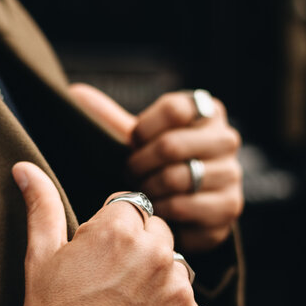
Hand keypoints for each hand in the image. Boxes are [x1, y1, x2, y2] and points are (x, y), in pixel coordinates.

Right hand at [12, 162, 209, 305]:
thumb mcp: (39, 258)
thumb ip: (42, 205)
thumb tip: (24, 166)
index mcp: (120, 228)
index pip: (130, 208)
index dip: (109, 233)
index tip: (94, 262)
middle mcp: (159, 252)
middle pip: (157, 234)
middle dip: (138, 251)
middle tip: (108, 288)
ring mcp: (182, 290)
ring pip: (176, 269)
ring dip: (158, 282)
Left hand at [68, 84, 243, 252]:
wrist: (183, 211)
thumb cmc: (155, 166)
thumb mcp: (135, 141)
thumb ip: (109, 118)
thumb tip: (73, 93)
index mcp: (207, 111)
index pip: (174, 109)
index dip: (143, 130)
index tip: (132, 144)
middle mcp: (226, 139)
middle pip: (171, 145)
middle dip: (139, 164)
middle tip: (129, 175)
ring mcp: (231, 174)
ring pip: (177, 178)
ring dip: (148, 189)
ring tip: (142, 193)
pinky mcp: (229, 208)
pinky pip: (184, 208)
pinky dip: (161, 212)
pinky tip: (156, 212)